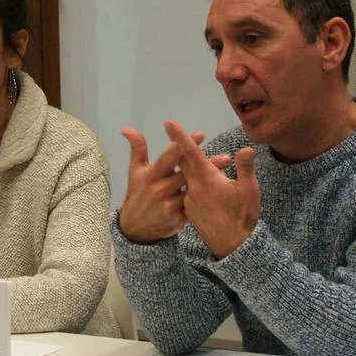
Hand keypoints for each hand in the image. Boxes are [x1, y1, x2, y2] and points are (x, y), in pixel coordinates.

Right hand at [118, 126, 230, 244]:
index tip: (201, 135)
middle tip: (226, 158)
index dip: (183, 145)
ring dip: (210, 184)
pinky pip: (193, 208)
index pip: (169, 156)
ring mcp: (168, 204)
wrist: (135, 228)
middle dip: (207, 165)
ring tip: (228, 176)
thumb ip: (137, 148)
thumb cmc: (138, 194)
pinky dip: (204, 202)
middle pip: (187, 173)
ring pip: (194, 191)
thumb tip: (126, 128)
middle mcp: (160, 188)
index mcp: (152, 174)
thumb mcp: (135, 171)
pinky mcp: (176, 219)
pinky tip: (220, 198)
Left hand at [164, 120, 259, 257]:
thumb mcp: (249, 190)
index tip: (168, 123)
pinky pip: (187, 191)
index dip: (179, 136)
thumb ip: (245, 167)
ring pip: (184, 177)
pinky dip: (191, 183)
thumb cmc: (243, 215)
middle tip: (173, 132)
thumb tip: (246, 147)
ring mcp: (189, 199)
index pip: (190, 152)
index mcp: (207, 178)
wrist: (232, 245)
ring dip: (186, 166)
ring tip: (193, 160)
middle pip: (182, 161)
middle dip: (178, 147)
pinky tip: (199, 185)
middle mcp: (194, 186)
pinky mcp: (189, 210)